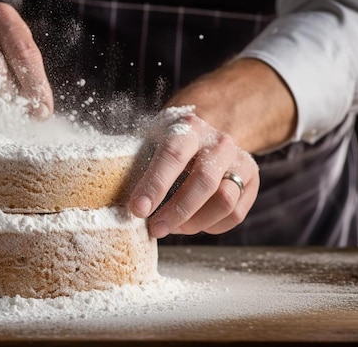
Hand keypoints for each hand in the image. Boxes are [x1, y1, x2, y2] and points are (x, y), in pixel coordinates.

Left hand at [128, 106, 259, 237]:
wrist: (203, 134)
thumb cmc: (166, 144)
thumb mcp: (149, 142)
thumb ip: (132, 161)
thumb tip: (106, 192)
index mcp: (188, 129)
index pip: (172, 155)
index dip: (154, 185)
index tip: (137, 209)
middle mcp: (219, 142)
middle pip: (203, 182)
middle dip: (176, 211)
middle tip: (154, 228)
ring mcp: (239, 160)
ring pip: (224, 200)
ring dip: (195, 222)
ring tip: (172, 227)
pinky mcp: (251, 179)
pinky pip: (235, 213)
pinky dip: (211, 226)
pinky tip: (192, 223)